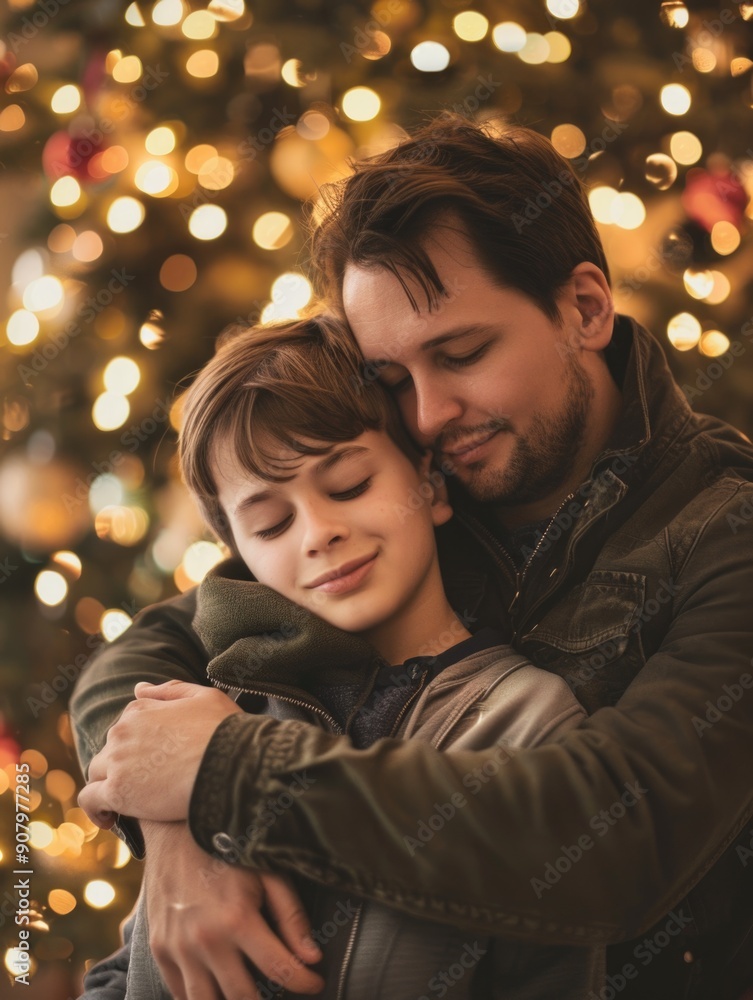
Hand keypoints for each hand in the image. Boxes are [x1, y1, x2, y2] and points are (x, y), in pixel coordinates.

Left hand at [78, 680, 242, 824]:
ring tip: (127, 804)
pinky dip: (95, 809)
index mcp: (141, 709)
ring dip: (108, 785)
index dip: (137, 745)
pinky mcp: (117, 791)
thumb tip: (139, 688)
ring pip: (97, 773)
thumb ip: (170, 690)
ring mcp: (117, 761)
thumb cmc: (223, 730)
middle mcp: (122, 731)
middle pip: (110, 750)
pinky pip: (90, 799)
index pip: (126, 727)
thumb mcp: (204, 697)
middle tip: (146, 785)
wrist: (230, 765)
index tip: (150, 761)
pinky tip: (109, 819)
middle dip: (123, 765)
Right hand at [142, 820, 323, 998]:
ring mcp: (178, 948)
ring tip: (252, 995)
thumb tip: (312, 958)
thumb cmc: (229, 849)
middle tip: (283, 992)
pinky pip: (181, 995)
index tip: (316, 983)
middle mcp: (205, 940)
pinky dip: (202, 999)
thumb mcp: (268, 873)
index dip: (304, 983)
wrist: (174, 831)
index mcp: (237, 919)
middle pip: (243, 999)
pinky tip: (221, 990)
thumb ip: (291, 917)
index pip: (280, 970)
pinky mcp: (160, 950)